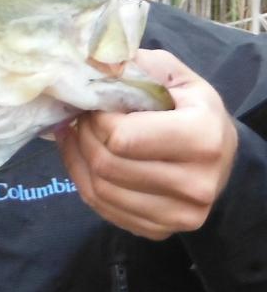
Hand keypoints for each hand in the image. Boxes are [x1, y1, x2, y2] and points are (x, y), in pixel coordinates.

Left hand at [56, 49, 237, 239]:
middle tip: (80, 118)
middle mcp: (197, 183)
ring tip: (75, 135)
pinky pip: (104, 210)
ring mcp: (181, 214)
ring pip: (100, 191)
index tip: (95, 104)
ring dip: (77, 159)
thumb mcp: (170, 76)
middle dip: (83, 137)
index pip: (122, 137)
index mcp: (203, 137)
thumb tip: (89, 61)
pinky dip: (83, 182)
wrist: (217, 151)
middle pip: (108, 166)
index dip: (97, 118)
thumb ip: (132, 65)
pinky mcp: (162, 231)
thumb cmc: (190, 108)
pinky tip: (82, 158)